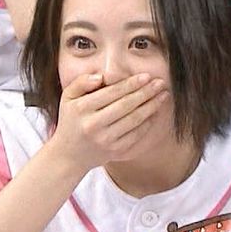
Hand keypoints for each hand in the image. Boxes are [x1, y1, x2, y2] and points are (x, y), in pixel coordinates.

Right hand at [49, 72, 167, 173]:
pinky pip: (136, 135)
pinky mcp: (115, 152)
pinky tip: (155, 112)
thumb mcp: (68, 97)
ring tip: (162, 95)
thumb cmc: (71, 120)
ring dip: (151, 106)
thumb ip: (82, 82)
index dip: (132, 83)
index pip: (112, 93)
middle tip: (160, 83)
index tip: (147, 76)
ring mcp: (105, 140)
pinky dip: (148, 123)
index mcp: (81, 109)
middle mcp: (93, 125)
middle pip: (126, 105)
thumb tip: (101, 77)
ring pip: (134, 120)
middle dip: (146, 92)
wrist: (69, 155)